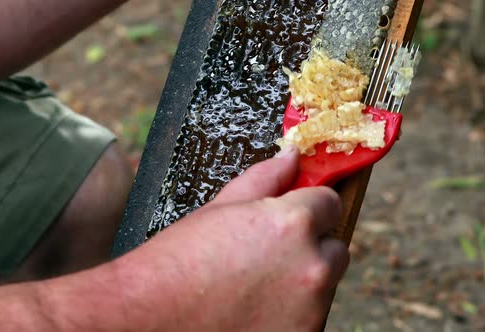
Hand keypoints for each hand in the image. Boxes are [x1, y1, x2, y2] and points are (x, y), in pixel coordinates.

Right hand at [133, 145, 349, 331]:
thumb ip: (265, 178)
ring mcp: (310, 309)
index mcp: (292, 224)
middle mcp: (311, 267)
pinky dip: (293, 314)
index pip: (331, 203)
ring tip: (257, 287)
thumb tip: (290, 157)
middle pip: (335, 248)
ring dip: (303, 283)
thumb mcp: (221, 208)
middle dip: (312, 248)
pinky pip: (312, 317)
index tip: (299, 216)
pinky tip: (256, 310)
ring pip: (324, 285)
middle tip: (272, 257)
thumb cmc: (178, 263)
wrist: (149, 318)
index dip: (311, 208)